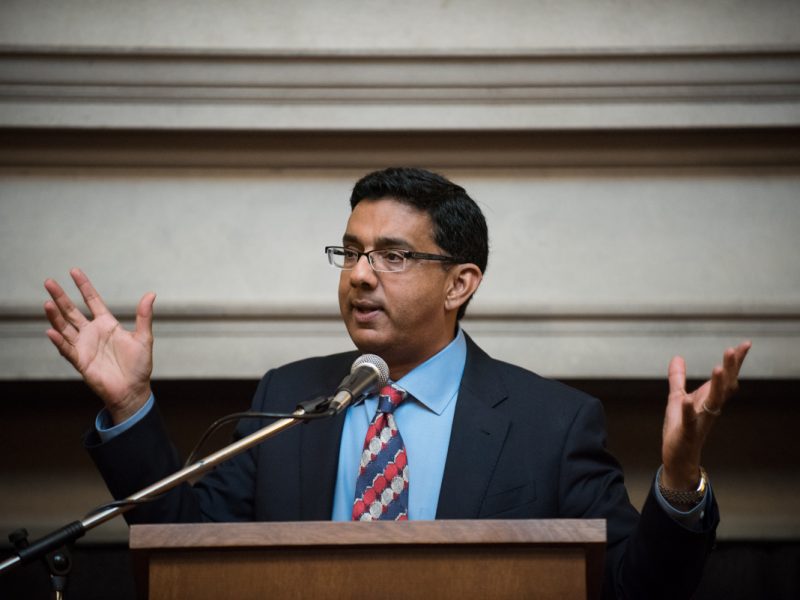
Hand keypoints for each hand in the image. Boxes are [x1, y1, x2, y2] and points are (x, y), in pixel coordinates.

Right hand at [44, 268, 155, 423]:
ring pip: (65, 327)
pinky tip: (52, 331)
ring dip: (55, 316)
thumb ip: (144, 316)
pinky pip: (67, 349)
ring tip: (47, 303)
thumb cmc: (139, 365)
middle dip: (60, 297)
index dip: (83, 286)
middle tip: (48, 282)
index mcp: (107, 324)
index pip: (92, 300)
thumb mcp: (144, 338)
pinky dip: (59, 341)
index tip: (74, 271)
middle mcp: (92, 332)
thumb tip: (151, 294)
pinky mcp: (80, 361)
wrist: (133, 390)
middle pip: (72, 311)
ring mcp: (84, 346)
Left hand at [661, 341, 751, 489]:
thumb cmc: (680, 428)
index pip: (726, 377)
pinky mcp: (688, 431)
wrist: (678, 456)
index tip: (745, 344)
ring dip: (717, 385)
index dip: (735, 362)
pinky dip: (687, 411)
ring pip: (713, 401)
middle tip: (734, 350)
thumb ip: (678, 378)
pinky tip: (685, 401)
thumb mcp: (677, 397)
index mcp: (708, 398)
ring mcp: (701, 419)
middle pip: (724, 386)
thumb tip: (678, 357)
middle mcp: (710, 408)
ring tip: (718, 368)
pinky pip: (690, 420)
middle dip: (730, 368)